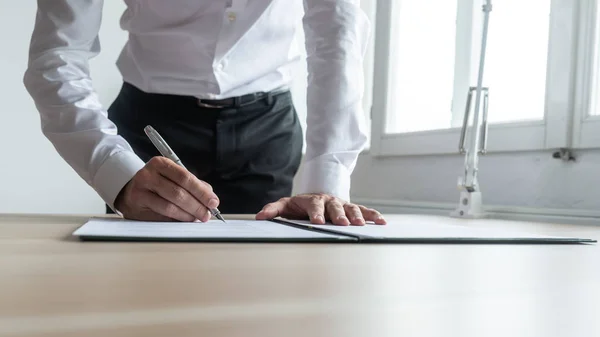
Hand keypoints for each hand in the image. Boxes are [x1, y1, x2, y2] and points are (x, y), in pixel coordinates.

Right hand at [114, 157, 219, 221]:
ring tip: (196, 218)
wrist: (129, 190)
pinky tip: (183, 221)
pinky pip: (160, 216)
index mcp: (160, 163)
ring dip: (187, 215)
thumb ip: (193, 185)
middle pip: (178, 193)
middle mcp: (148, 175)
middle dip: (196, 206)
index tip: (213, 202)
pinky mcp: (136, 206)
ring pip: (169, 206)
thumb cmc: (157, 184)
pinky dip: (175, 220)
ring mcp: (140, 190)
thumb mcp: (173, 177)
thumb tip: (211, 198)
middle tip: (206, 214)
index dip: (201, 191)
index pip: (185, 177)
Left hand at [255, 193, 385, 225]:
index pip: (314, 206)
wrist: (317, 195)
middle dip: (338, 215)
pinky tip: (382, 222)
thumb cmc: (300, 205)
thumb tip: (259, 217)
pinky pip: (364, 210)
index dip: (316, 214)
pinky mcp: (352, 208)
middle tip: (343, 223)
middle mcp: (328, 200)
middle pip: (334, 206)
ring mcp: (341, 203)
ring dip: (357, 216)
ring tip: (362, 225)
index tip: (317, 222)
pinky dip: (373, 215)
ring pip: (351, 208)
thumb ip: (273, 210)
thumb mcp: (285, 205)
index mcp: (312, 200)